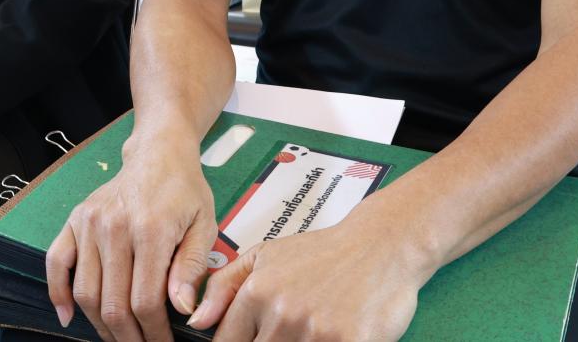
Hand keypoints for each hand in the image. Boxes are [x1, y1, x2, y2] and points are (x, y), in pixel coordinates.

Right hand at [45, 136, 218, 341]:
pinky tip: (67, 317)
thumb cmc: (185, 191)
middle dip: (128, 337)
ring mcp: (89, 223)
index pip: (145, 301)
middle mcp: (114, 227)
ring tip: (118, 338)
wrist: (158, 154)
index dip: (153, 333)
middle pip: (112, 303)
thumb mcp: (204, 226)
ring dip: (99, 325)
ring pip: (85, 292)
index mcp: (150, 229)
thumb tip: (181, 309)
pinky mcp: (74, 220)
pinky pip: (55, 262)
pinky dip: (57, 293)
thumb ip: (191, 268)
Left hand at [189, 199, 434, 341]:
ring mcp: (316, 332)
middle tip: (288, 330)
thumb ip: (225, 286)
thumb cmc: (325, 253)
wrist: (382, 245)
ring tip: (311, 327)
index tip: (249, 340)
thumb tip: (195, 319)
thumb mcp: (267, 255)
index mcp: (258, 293)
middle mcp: (283, 314)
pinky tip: (331, 336)